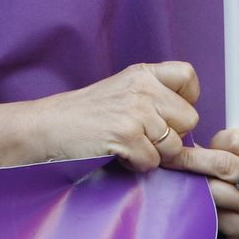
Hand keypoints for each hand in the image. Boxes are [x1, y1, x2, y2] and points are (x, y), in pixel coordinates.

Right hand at [0, 61, 199, 170]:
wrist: (48, 126)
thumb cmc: (86, 114)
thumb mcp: (122, 89)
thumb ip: (153, 96)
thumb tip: (186, 119)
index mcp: (143, 73)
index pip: (188, 76)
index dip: (187, 99)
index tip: (170, 114)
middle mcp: (143, 87)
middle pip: (189, 119)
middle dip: (172, 136)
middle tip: (145, 138)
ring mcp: (136, 111)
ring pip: (174, 146)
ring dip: (154, 154)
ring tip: (129, 146)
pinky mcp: (126, 135)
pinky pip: (153, 162)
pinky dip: (137, 166)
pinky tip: (119, 154)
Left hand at [166, 128, 238, 238]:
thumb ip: (235, 149)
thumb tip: (191, 143)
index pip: (236, 139)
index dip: (215, 140)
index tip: (205, 145)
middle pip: (222, 164)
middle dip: (190, 159)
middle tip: (170, 156)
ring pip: (215, 192)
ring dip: (197, 186)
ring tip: (189, 182)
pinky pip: (215, 216)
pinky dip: (205, 209)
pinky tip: (204, 206)